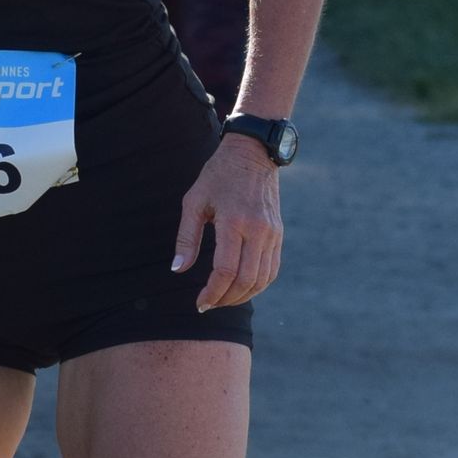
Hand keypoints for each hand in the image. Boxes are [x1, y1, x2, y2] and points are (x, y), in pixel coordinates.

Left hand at [172, 132, 284, 308]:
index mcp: (234, 221)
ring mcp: (272, 233)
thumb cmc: (218, 175)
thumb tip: (178, 269)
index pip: (225, 270)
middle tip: (208, 304)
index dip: (212, 292)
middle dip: (225, 299)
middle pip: (245, 280)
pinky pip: (272, 269)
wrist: (254, 153)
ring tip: (223, 299)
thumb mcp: (194, 201)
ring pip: (262, 279)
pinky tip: (241, 288)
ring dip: (242, 296)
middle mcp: (257, 230)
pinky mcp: (278, 234)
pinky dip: (258, 285)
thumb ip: (186, 237)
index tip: (199, 302)